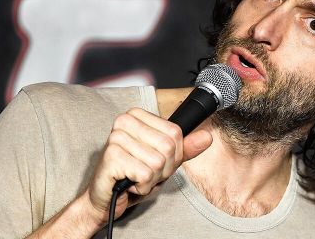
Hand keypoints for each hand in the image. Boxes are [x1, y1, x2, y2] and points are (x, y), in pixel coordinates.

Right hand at [83, 107, 212, 223]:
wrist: (106, 198)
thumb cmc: (133, 175)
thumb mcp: (164, 160)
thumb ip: (185, 148)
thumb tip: (207, 137)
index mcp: (137, 115)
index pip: (175, 132)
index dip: (173, 155)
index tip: (156, 161)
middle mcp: (125, 121)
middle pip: (168, 147)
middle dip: (163, 168)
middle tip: (146, 173)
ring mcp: (116, 138)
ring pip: (158, 162)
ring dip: (152, 179)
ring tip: (137, 177)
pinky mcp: (111, 157)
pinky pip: (145, 174)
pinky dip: (143, 186)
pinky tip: (129, 183)